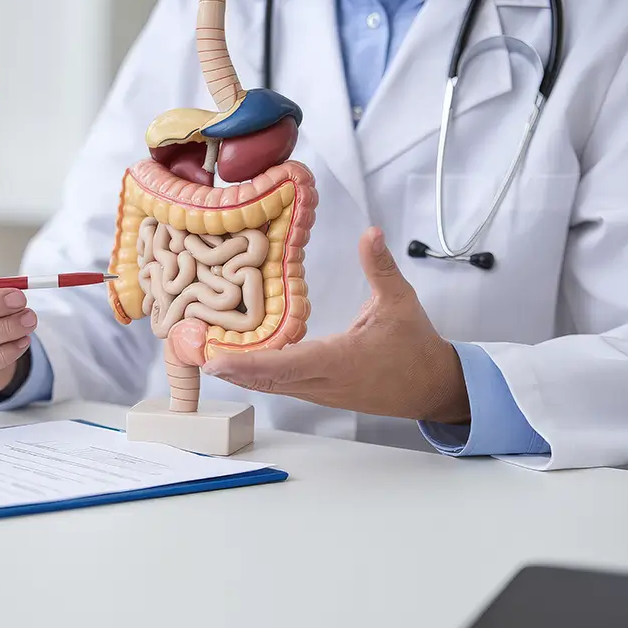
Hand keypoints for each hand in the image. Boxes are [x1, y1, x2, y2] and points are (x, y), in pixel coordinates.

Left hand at [203, 227, 470, 423]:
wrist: (433, 388)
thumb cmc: (416, 346)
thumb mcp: (399, 301)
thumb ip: (380, 267)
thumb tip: (370, 233)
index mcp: (339, 359)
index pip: (285, 365)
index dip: (248, 365)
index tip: (215, 360)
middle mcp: (323, 382)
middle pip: (267, 380)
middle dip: (230, 369)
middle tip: (193, 354)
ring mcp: (321, 392)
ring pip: (272, 386)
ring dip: (240, 374)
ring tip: (206, 356)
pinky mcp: (322, 394)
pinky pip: (283, 387)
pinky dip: (258, 377)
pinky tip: (239, 364)